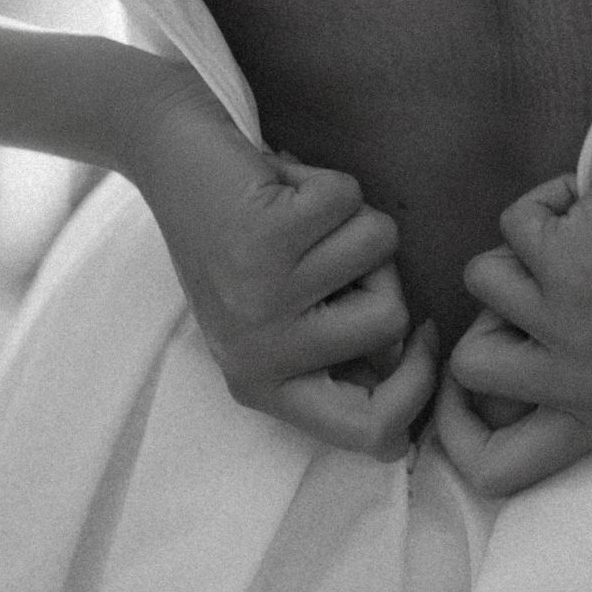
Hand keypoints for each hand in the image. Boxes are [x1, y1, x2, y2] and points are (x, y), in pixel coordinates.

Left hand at [128, 70, 437, 458]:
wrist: (168, 159)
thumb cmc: (236, 238)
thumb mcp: (279, 316)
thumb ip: (338, 349)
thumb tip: (410, 357)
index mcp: (262, 386)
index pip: (370, 433)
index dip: (417, 387)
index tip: (423, 334)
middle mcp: (260, 353)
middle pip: (392, 322)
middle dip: (378, 271)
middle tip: (320, 246)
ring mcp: (263, 295)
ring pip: (380, 250)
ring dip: (350, 218)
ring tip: (296, 215)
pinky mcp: (268, 234)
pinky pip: (353, 201)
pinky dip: (327, 182)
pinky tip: (282, 186)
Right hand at [434, 90, 591, 497]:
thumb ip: (577, 374)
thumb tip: (486, 375)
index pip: (498, 474)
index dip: (457, 428)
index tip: (461, 376)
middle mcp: (587, 389)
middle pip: (466, 372)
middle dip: (486, 309)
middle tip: (542, 274)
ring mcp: (571, 333)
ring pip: (481, 284)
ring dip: (525, 245)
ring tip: (591, 230)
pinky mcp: (560, 271)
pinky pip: (509, 226)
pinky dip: (545, 200)